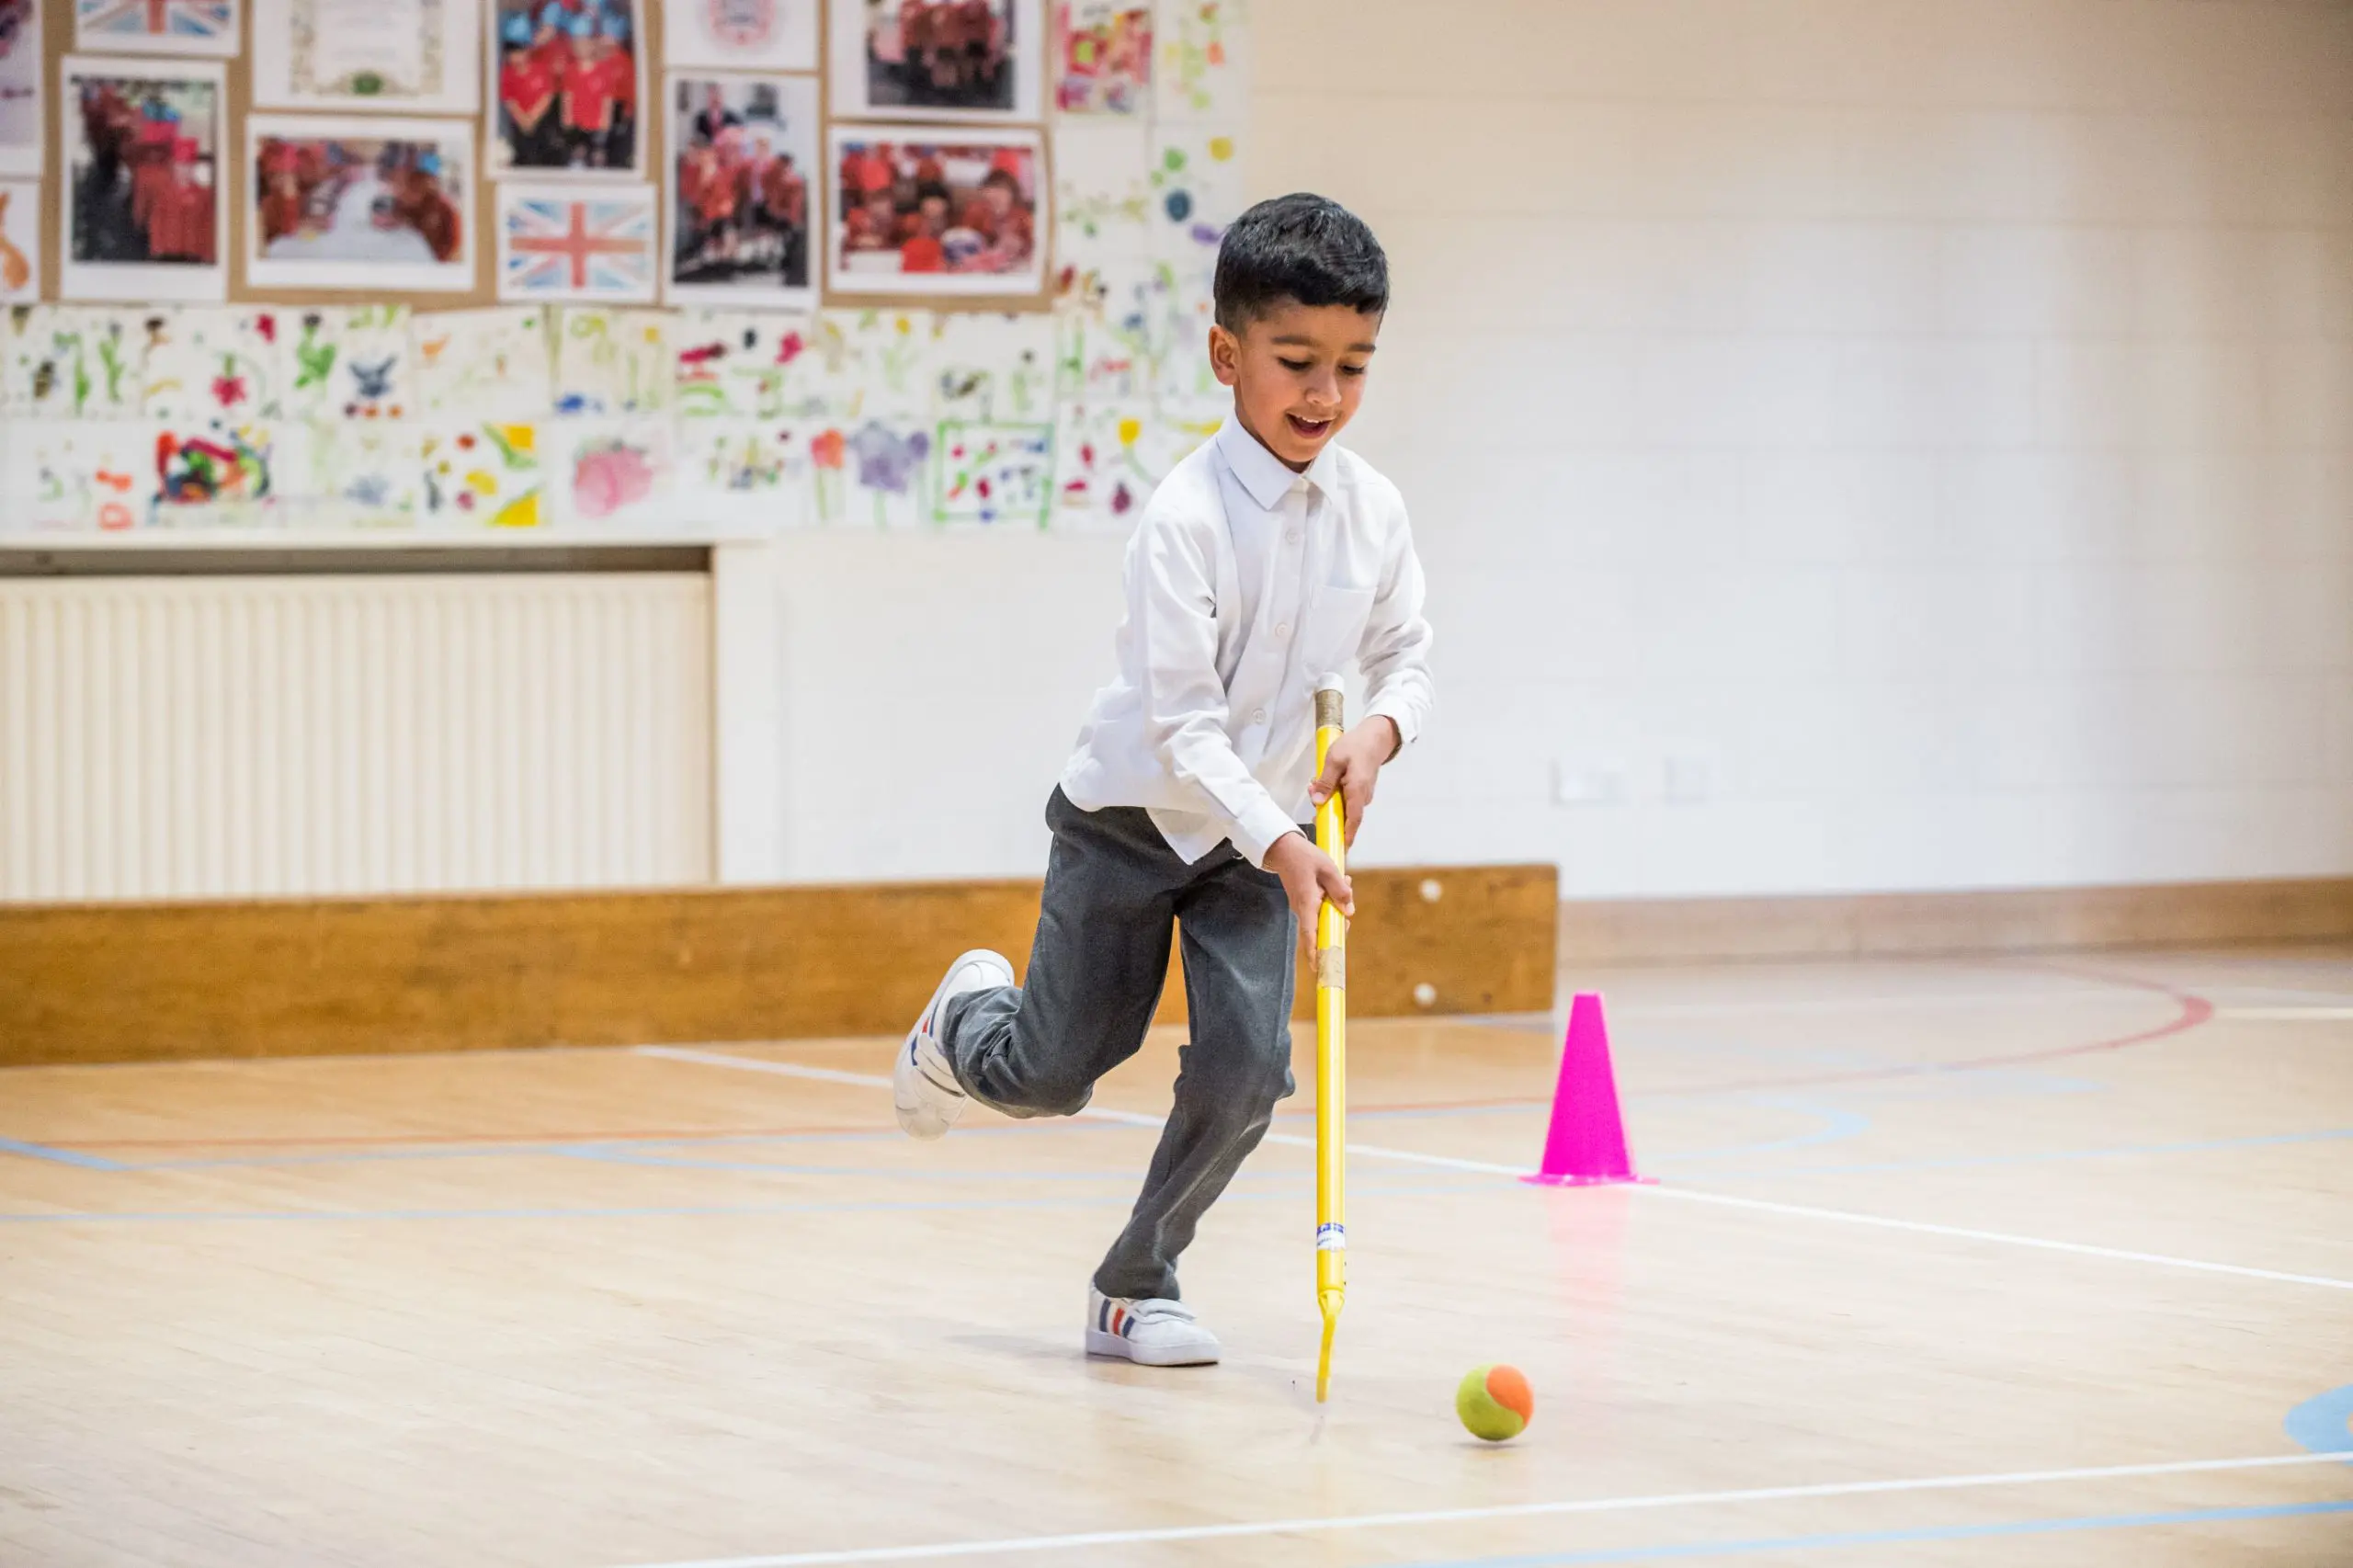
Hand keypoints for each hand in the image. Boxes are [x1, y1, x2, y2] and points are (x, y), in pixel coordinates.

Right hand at [1265, 831, 1352, 958]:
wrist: (1282, 848)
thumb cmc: (1303, 856)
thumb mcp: (1327, 868)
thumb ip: (1339, 889)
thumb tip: (1350, 910)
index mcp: (1307, 903)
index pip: (1311, 934)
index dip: (1315, 952)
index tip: (1319, 968)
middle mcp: (1302, 910)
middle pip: (1322, 930)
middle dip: (1339, 925)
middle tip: (1348, 908)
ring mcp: (1303, 907)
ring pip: (1323, 918)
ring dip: (1337, 908)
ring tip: (1346, 883)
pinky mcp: (1305, 902)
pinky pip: (1321, 909)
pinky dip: (1332, 901)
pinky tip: (1341, 883)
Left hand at [1307, 715, 1399, 848]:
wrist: (1375, 737)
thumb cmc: (1354, 746)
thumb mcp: (1334, 760)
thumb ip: (1325, 781)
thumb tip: (1317, 802)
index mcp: (1358, 791)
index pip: (1353, 820)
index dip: (1346, 836)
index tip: (1339, 850)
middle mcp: (1363, 797)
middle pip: (1345, 817)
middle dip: (1329, 818)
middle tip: (1314, 816)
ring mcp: (1363, 795)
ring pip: (1344, 808)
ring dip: (1329, 805)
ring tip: (1314, 789)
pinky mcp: (1360, 791)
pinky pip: (1346, 801)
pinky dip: (1334, 798)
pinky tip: (1323, 787)